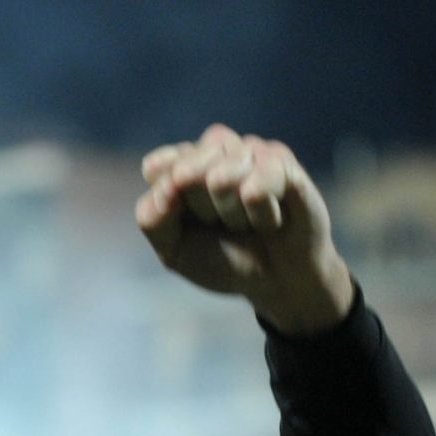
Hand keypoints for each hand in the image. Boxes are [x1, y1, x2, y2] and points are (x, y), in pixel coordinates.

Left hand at [137, 124, 353, 335]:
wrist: (278, 281)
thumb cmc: (224, 261)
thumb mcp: (176, 252)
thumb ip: (152, 220)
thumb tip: (162, 190)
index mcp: (181, 169)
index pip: (159, 167)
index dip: (167, 192)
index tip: (177, 213)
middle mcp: (214, 154)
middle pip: (190, 165)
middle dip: (201, 206)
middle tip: (220, 225)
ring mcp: (249, 154)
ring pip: (225, 168)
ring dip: (232, 210)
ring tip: (247, 225)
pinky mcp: (283, 162)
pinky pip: (263, 173)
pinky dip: (261, 207)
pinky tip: (271, 221)